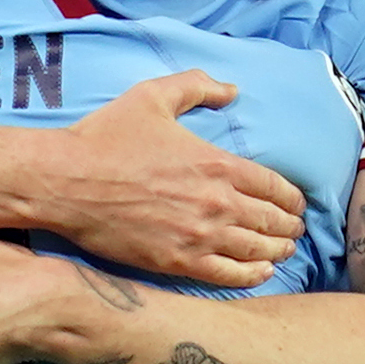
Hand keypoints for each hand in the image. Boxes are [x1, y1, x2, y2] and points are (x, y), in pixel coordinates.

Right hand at [33, 73, 305, 284]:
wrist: (68, 182)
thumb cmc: (107, 137)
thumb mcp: (154, 95)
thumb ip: (198, 87)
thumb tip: (232, 90)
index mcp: (217, 164)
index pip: (274, 186)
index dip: (292, 198)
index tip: (296, 204)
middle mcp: (217, 203)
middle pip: (271, 221)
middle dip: (289, 227)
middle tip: (295, 232)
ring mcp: (199, 237)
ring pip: (256, 251)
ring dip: (277, 252)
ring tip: (284, 253)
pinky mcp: (177, 263)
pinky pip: (228, 276)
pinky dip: (251, 276)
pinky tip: (262, 273)